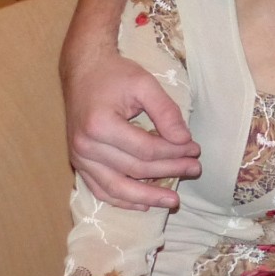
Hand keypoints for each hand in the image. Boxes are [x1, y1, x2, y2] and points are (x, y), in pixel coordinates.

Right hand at [65, 50, 201, 209]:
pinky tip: (143, 205)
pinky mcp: (79, 163)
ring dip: (147, 197)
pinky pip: (101, 190)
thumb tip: (184, 140)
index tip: (195, 148)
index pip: (146, 149)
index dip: (174, 152)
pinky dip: (122, 201)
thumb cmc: (114, 74)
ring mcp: (79, 158)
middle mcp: (86, 146)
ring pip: (117, 188)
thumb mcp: (144, 84)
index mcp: (100, 125)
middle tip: (195, 169)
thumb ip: (166, 111)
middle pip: (135, 169)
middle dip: (169, 171)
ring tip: (173, 202)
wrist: (83, 70)